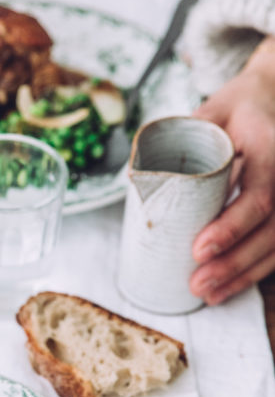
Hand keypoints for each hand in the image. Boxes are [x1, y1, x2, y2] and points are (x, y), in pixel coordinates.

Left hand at [190, 36, 274, 304]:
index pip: (259, 195)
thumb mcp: (213, 110)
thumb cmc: (237, 108)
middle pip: (270, 230)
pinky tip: (227, 290)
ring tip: (208, 295)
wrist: (272, 101)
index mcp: (272, 150)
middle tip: (197, 284)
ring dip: (242, 276)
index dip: (231, 227)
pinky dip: (251, 273)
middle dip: (233, 263)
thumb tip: (135, 174)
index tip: (199, 249)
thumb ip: (184, 140)